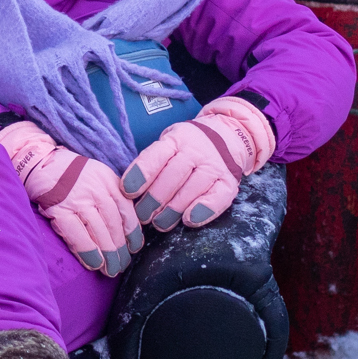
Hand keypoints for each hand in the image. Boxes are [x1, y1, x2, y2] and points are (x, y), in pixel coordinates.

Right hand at [0, 121, 142, 276]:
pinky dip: (87, 252)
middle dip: (119, 248)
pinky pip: (76, 235)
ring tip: (109, 269)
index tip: (134, 248)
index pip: (127, 210)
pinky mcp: (58, 208)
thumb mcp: (97, 177)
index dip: (133, 233)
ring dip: (106, 254)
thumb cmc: (71, 175)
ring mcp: (76, 198)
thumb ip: (111, 196)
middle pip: (113, 223)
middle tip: (121, 265)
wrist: (40, 162)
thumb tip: (126, 228)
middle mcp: (95, 188)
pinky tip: (93, 263)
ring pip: (98, 231)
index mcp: (108, 180)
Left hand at [121, 95, 275, 231]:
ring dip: (173, 210)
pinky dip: (204, 210)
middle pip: (172, 176)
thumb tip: (129, 192)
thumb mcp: (169, 144)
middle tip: (142, 216)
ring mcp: (215, 165)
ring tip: (159, 224)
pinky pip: (218, 198)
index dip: (141, 174)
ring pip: (192, 189)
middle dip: (154, 200)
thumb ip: (153, 163)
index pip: (156, 155)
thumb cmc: (187, 147)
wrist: (227, 135)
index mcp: (176, 139)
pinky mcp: (229, 181)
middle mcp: (196, 150)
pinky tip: (189, 220)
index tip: (128, 191)